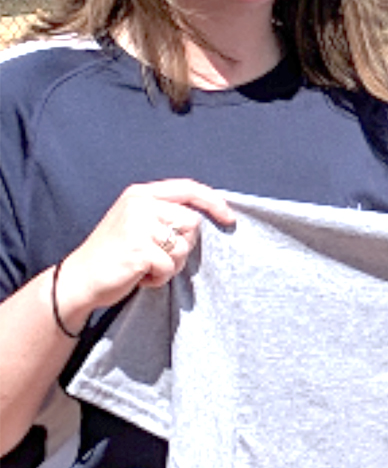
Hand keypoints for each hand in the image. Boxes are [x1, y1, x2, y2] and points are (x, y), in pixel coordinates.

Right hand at [54, 180, 233, 328]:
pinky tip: (138, 277)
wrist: (78, 280)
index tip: (229, 217)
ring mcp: (138, 226)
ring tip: (146, 267)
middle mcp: (140, 204)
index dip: (213, 201)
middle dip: (183, 247)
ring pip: (183, 247)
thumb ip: (163, 214)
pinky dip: (158, 279)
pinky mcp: (138, 249)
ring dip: (170, 265)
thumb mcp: (135, 222)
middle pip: (192, 223)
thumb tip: (206, 216)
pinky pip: (168, 267)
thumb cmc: (113, 254)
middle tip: (159, 258)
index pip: (188, 188)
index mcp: (140, 194)